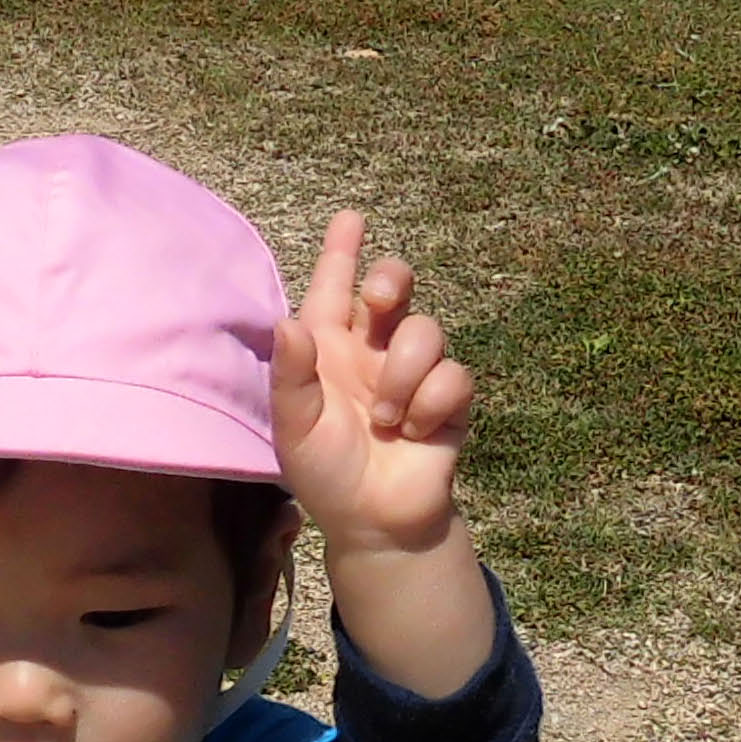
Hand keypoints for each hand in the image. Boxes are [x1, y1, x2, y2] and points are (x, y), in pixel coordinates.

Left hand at [270, 212, 472, 556]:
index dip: (342, 253)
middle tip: (380, 300)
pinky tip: (415, 432)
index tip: (351, 219)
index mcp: (329, 351)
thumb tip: (288, 321)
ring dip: (404, 373)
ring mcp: (413, 373)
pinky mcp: (448, 399)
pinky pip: (452, 375)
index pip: (333, 289)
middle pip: (394, 288)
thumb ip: (291, 378)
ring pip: (425, 330)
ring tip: (386, 419)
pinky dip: (431, 403)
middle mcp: (373, 352)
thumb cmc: (326, 474)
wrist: (376, 523)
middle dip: (391, 280)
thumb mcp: (295, 430)